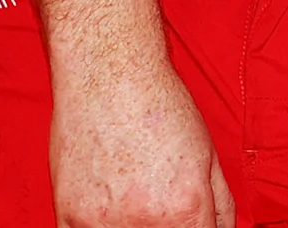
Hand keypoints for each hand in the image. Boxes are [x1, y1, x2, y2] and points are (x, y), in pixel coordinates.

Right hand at [50, 61, 233, 227]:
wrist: (109, 75)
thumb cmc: (158, 107)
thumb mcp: (208, 156)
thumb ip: (220, 205)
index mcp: (184, 208)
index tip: (191, 224)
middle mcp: (143, 220)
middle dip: (168, 227)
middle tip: (161, 203)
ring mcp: (101, 222)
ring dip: (134, 227)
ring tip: (135, 199)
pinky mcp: (67, 215)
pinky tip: (110, 208)